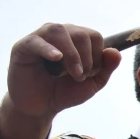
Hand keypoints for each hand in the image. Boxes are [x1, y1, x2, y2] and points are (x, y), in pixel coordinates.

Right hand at [0, 23, 122, 138]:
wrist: (41, 107)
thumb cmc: (65, 92)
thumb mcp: (92, 83)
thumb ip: (106, 68)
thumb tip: (116, 52)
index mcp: (75, 40)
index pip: (94, 35)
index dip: (97, 56)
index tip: (90, 74)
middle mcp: (59, 34)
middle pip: (80, 33)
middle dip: (86, 58)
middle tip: (80, 77)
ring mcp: (40, 38)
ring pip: (59, 31)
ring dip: (72, 55)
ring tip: (73, 74)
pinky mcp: (23, 47)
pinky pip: (36, 41)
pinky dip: (48, 49)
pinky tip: (57, 58)